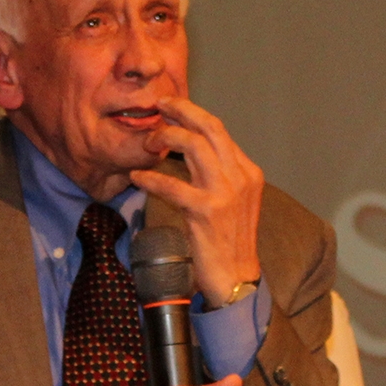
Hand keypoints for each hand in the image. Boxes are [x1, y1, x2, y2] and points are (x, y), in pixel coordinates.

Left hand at [127, 97, 263, 305]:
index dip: (192, 114)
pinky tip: (137, 177)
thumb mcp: (233, 201)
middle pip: (210, 127)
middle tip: (158, 106)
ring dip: (165, 138)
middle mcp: (241, 177)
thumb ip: (218, 175)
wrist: (236, 279)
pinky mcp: (207, 211)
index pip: (219, 130)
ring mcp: (226, 193)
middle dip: (181, 110)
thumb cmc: (229, 242)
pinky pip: (172, 184)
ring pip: (193, 145)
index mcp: (248, 172)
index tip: (171, 107)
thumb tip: (192, 149)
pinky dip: (150, 178)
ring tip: (147, 144)